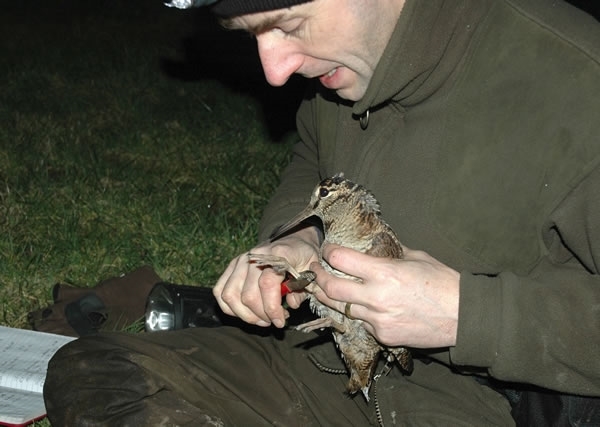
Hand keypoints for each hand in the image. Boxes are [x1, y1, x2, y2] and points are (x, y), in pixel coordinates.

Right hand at [213, 227, 319, 327]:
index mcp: (278, 254)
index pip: (267, 284)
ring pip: (230, 295)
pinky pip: (220, 291)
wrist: (293, 240)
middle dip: (261, 316)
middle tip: (274, 321)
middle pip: (248, 295)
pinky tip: (246, 312)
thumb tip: (290, 305)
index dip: (272, 308)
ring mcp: (240, 260)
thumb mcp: (311, 270)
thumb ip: (303, 288)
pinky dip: (230, 308)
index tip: (280, 322)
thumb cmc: (303, 257)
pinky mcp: (231, 266)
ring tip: (261, 319)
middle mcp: (255, 256)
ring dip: (245, 315)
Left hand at [310, 244, 459, 347]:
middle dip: (318, 278)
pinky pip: (362, 323)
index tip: (328, 250)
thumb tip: (374, 245)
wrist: (463, 317)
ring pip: (341, 309)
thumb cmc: (443, 282)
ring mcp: (378, 320)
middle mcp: (376, 298)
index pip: (341, 260)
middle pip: (331, 288)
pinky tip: (363, 307)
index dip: (329, 252)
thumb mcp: (416, 257)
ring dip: (332, 298)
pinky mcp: (383, 336)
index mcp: (384, 273)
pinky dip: (359, 314)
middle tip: (314, 271)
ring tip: (327, 288)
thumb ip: (391, 253)